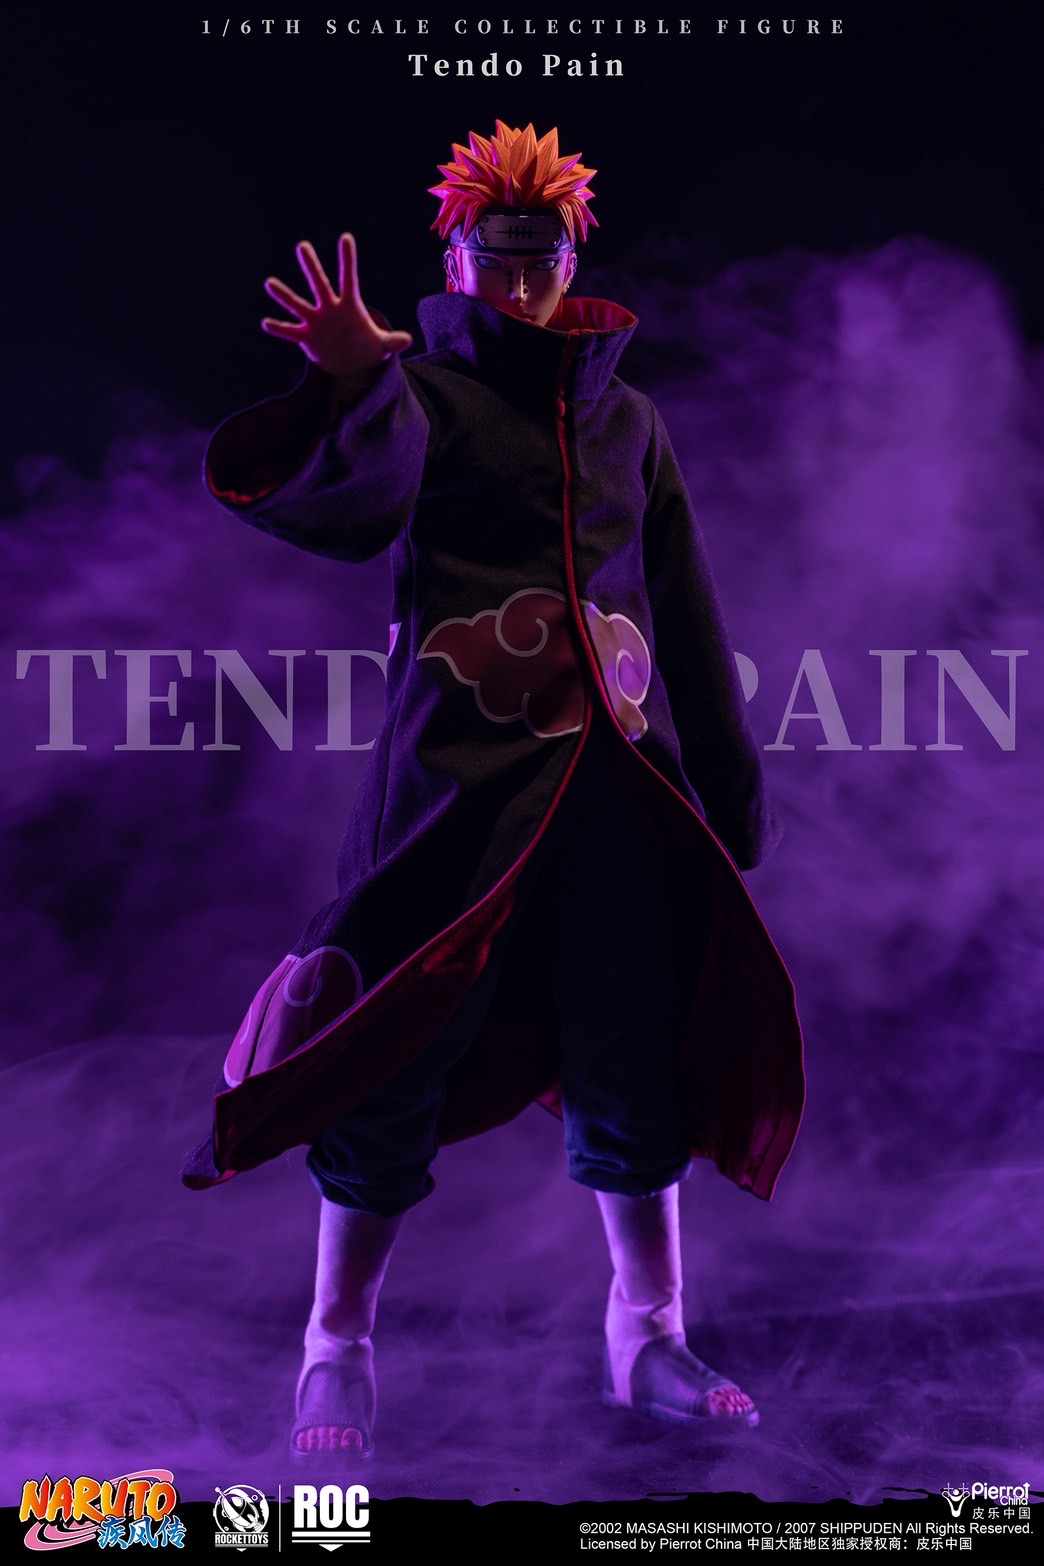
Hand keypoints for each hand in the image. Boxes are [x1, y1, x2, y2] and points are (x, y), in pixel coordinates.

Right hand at [262, 233, 411, 382]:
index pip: (349, 278)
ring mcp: (316, 321)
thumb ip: (392, 341)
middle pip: (319, 284)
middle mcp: (330, 308)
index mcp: (349, 305)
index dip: (347, 260)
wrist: (351, 363)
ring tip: (270, 283)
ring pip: (299, 305)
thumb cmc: (367, 348)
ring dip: (285, 296)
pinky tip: (266, 323)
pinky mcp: (306, 337)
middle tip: (302, 246)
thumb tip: (407, 340)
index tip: (346, 237)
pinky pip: (290, 331)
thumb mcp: (382, 347)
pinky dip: (279, 328)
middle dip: (312, 266)